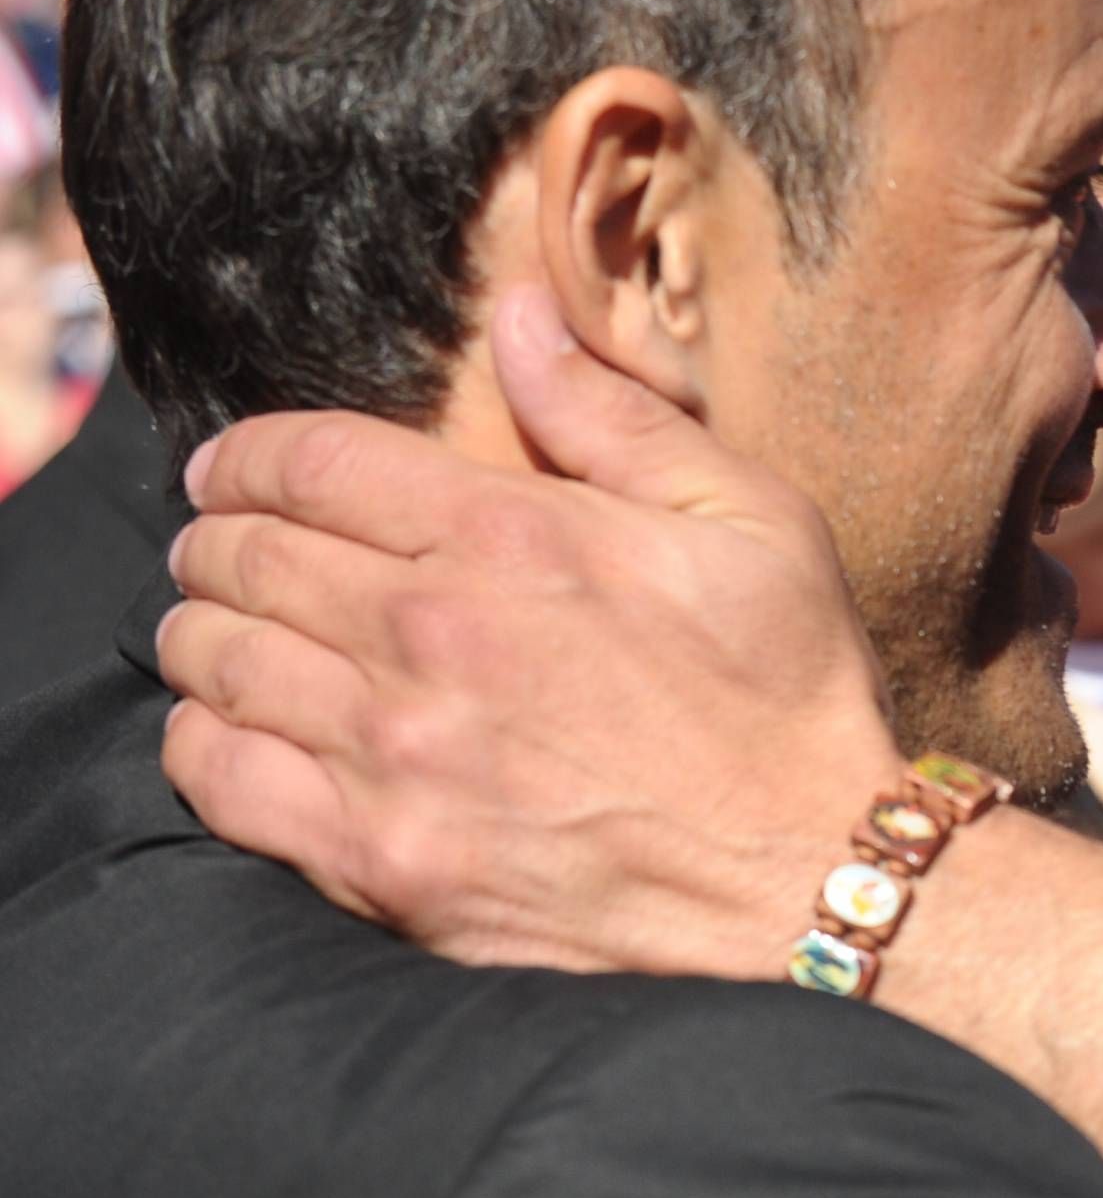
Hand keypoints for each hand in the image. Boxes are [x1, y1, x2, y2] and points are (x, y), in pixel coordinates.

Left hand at [155, 288, 900, 970]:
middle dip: (218, 536)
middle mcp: (431, 636)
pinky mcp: (378, 861)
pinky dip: (203, 740)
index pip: (309, 460)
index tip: (234, 469)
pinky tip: (236, 730)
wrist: (804, 883)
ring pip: (215, 660)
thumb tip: (517, 314)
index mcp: (514, 537)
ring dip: (205, 631)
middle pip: (243, 555)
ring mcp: (394, 754)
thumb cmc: (788, 697)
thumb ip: (618, 417)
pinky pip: (218, 779)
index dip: (250, 454)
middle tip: (226, 546)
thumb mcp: (750, 522)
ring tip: (227, 630)